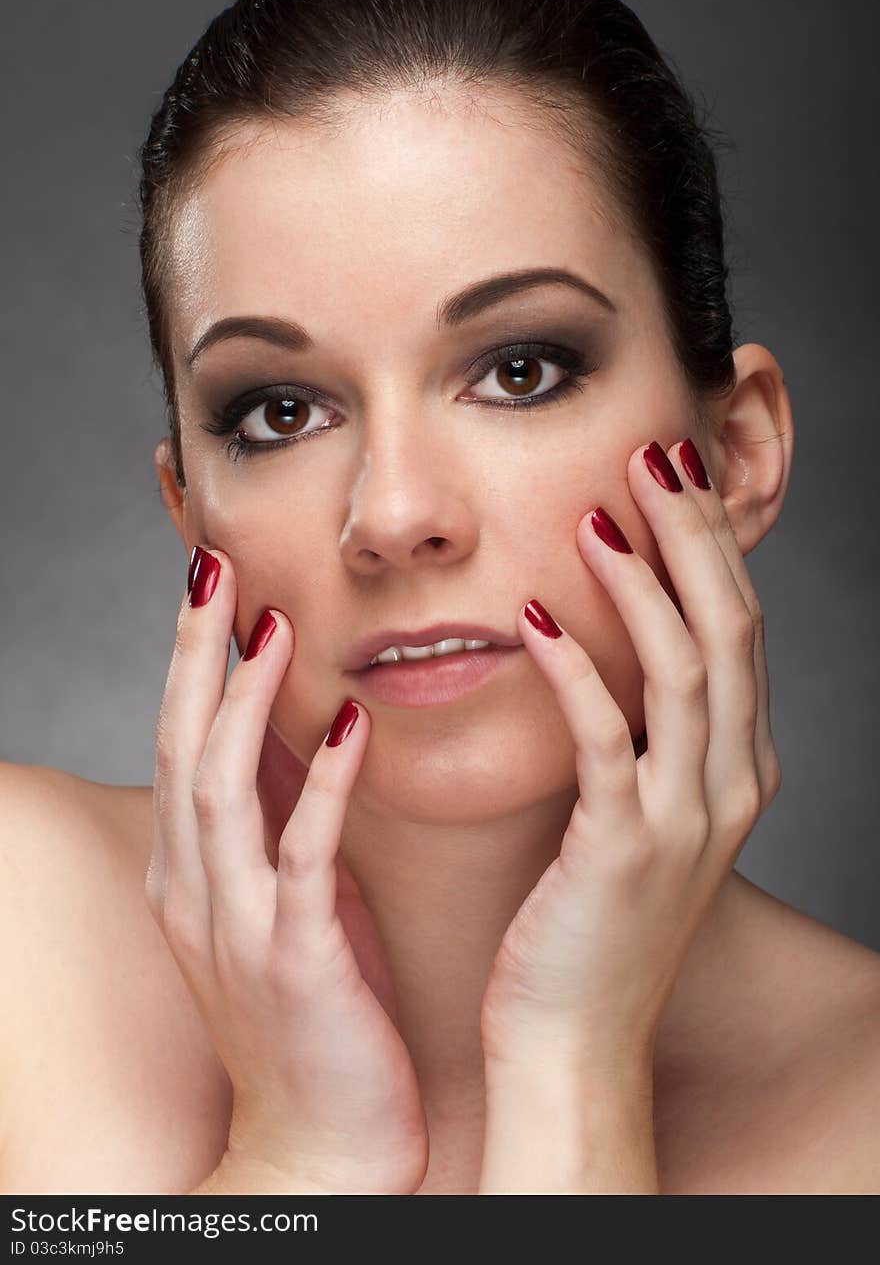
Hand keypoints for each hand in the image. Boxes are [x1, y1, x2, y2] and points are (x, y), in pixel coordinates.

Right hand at [146, 546, 427, 1194]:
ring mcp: (237, 928)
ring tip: (271, 624)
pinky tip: (350, 726)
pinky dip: (322, 786)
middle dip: (194, 657)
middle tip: (214, 570)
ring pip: (221, 791)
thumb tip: (297, 738)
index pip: (179, 746)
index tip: (213, 587)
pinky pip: (302, 858)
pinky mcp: (295, 962)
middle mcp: (195, 894)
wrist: (319, 1146)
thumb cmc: (312, 1020)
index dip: (191, 664)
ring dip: (244, 702)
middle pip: (181, 749)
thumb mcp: (278, 910)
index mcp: (189, 878)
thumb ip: (275, 828)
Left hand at [479, 437, 782, 1077]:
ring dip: (645, 583)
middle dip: (694, 535)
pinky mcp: (621, 850)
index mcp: (737, 769)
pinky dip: (577, 667)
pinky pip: (607, 737)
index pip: (739, 629)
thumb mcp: (636, 811)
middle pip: (729, 630)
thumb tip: (608, 642)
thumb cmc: (589, 919)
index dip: (710, 545)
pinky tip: (538, 613)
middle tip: (652, 454)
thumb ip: (641, 733)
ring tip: (597, 512)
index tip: (668, 472)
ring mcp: (685, 821)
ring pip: (686, 670)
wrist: (573, 1038)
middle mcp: (729, 786)